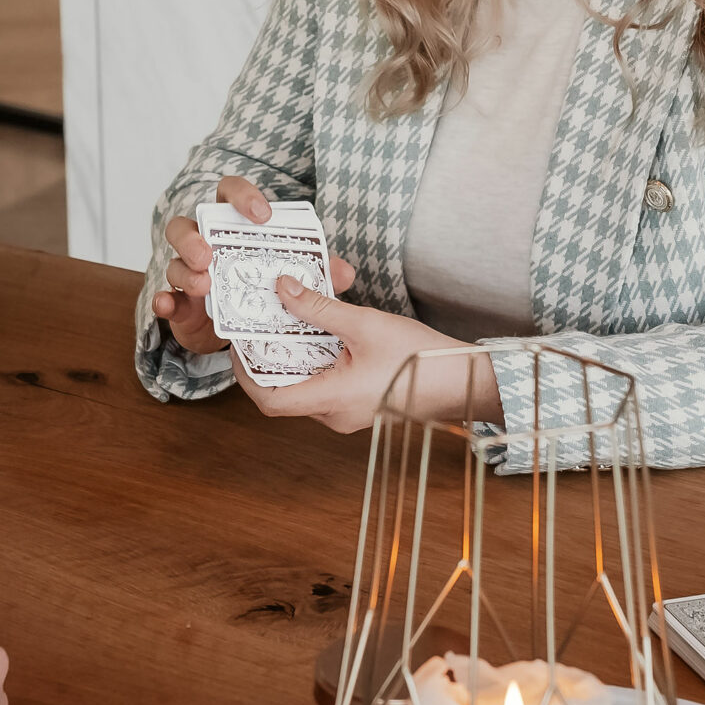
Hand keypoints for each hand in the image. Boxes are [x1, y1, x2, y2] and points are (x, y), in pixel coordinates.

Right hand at [151, 176, 353, 355]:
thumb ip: (318, 273)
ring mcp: (186, 272)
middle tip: (209, 254)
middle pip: (185, 224)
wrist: (242, 333)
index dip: (243, 196)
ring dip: (184, 270)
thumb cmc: (267, 289)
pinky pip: (163, 298)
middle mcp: (203, 243)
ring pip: (173, 260)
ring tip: (203, 283)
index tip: (262, 214)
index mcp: (232, 225)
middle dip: (194, 237)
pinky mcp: (178, 304)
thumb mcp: (295, 279)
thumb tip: (344, 272)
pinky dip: (164, 301)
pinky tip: (169, 306)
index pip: (228, 193)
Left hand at [236, 274, 503, 432]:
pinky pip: (325, 390)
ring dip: (292, 362)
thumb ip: (319, 308)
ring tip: (286, 325)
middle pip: (283, 395)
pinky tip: (319, 337)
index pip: (269, 400)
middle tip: (259, 327)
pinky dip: (314, 366)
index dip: (245, 374)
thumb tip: (282, 288)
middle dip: (267, 362)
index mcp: (332, 400)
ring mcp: (349, 415)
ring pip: (304, 391)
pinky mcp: (362, 407)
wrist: (465, 380)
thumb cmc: (421, 357)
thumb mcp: (365, 324)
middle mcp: (335, 416)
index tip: (239, 345)